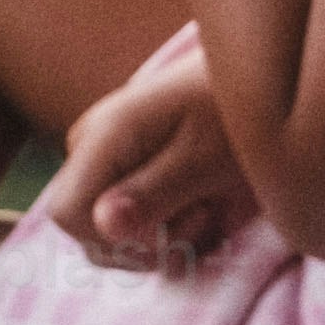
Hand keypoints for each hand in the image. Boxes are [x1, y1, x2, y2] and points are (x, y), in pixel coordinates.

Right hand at [34, 27, 260, 273]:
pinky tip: (206, 212)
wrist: (257, 79)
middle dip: (145, 245)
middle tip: (204, 216)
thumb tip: (104, 225)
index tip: (172, 227)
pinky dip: (174, 235)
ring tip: (210, 210)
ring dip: (166, 242)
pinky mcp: (127, 177)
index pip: (67, 213)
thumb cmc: (236, 113)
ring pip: (111, 239)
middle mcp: (92, 151)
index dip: (113, 238)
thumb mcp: (205, 158)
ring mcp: (107, 165)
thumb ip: (154, 192)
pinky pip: (133, 230)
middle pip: (87, 233)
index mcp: (103, 137)